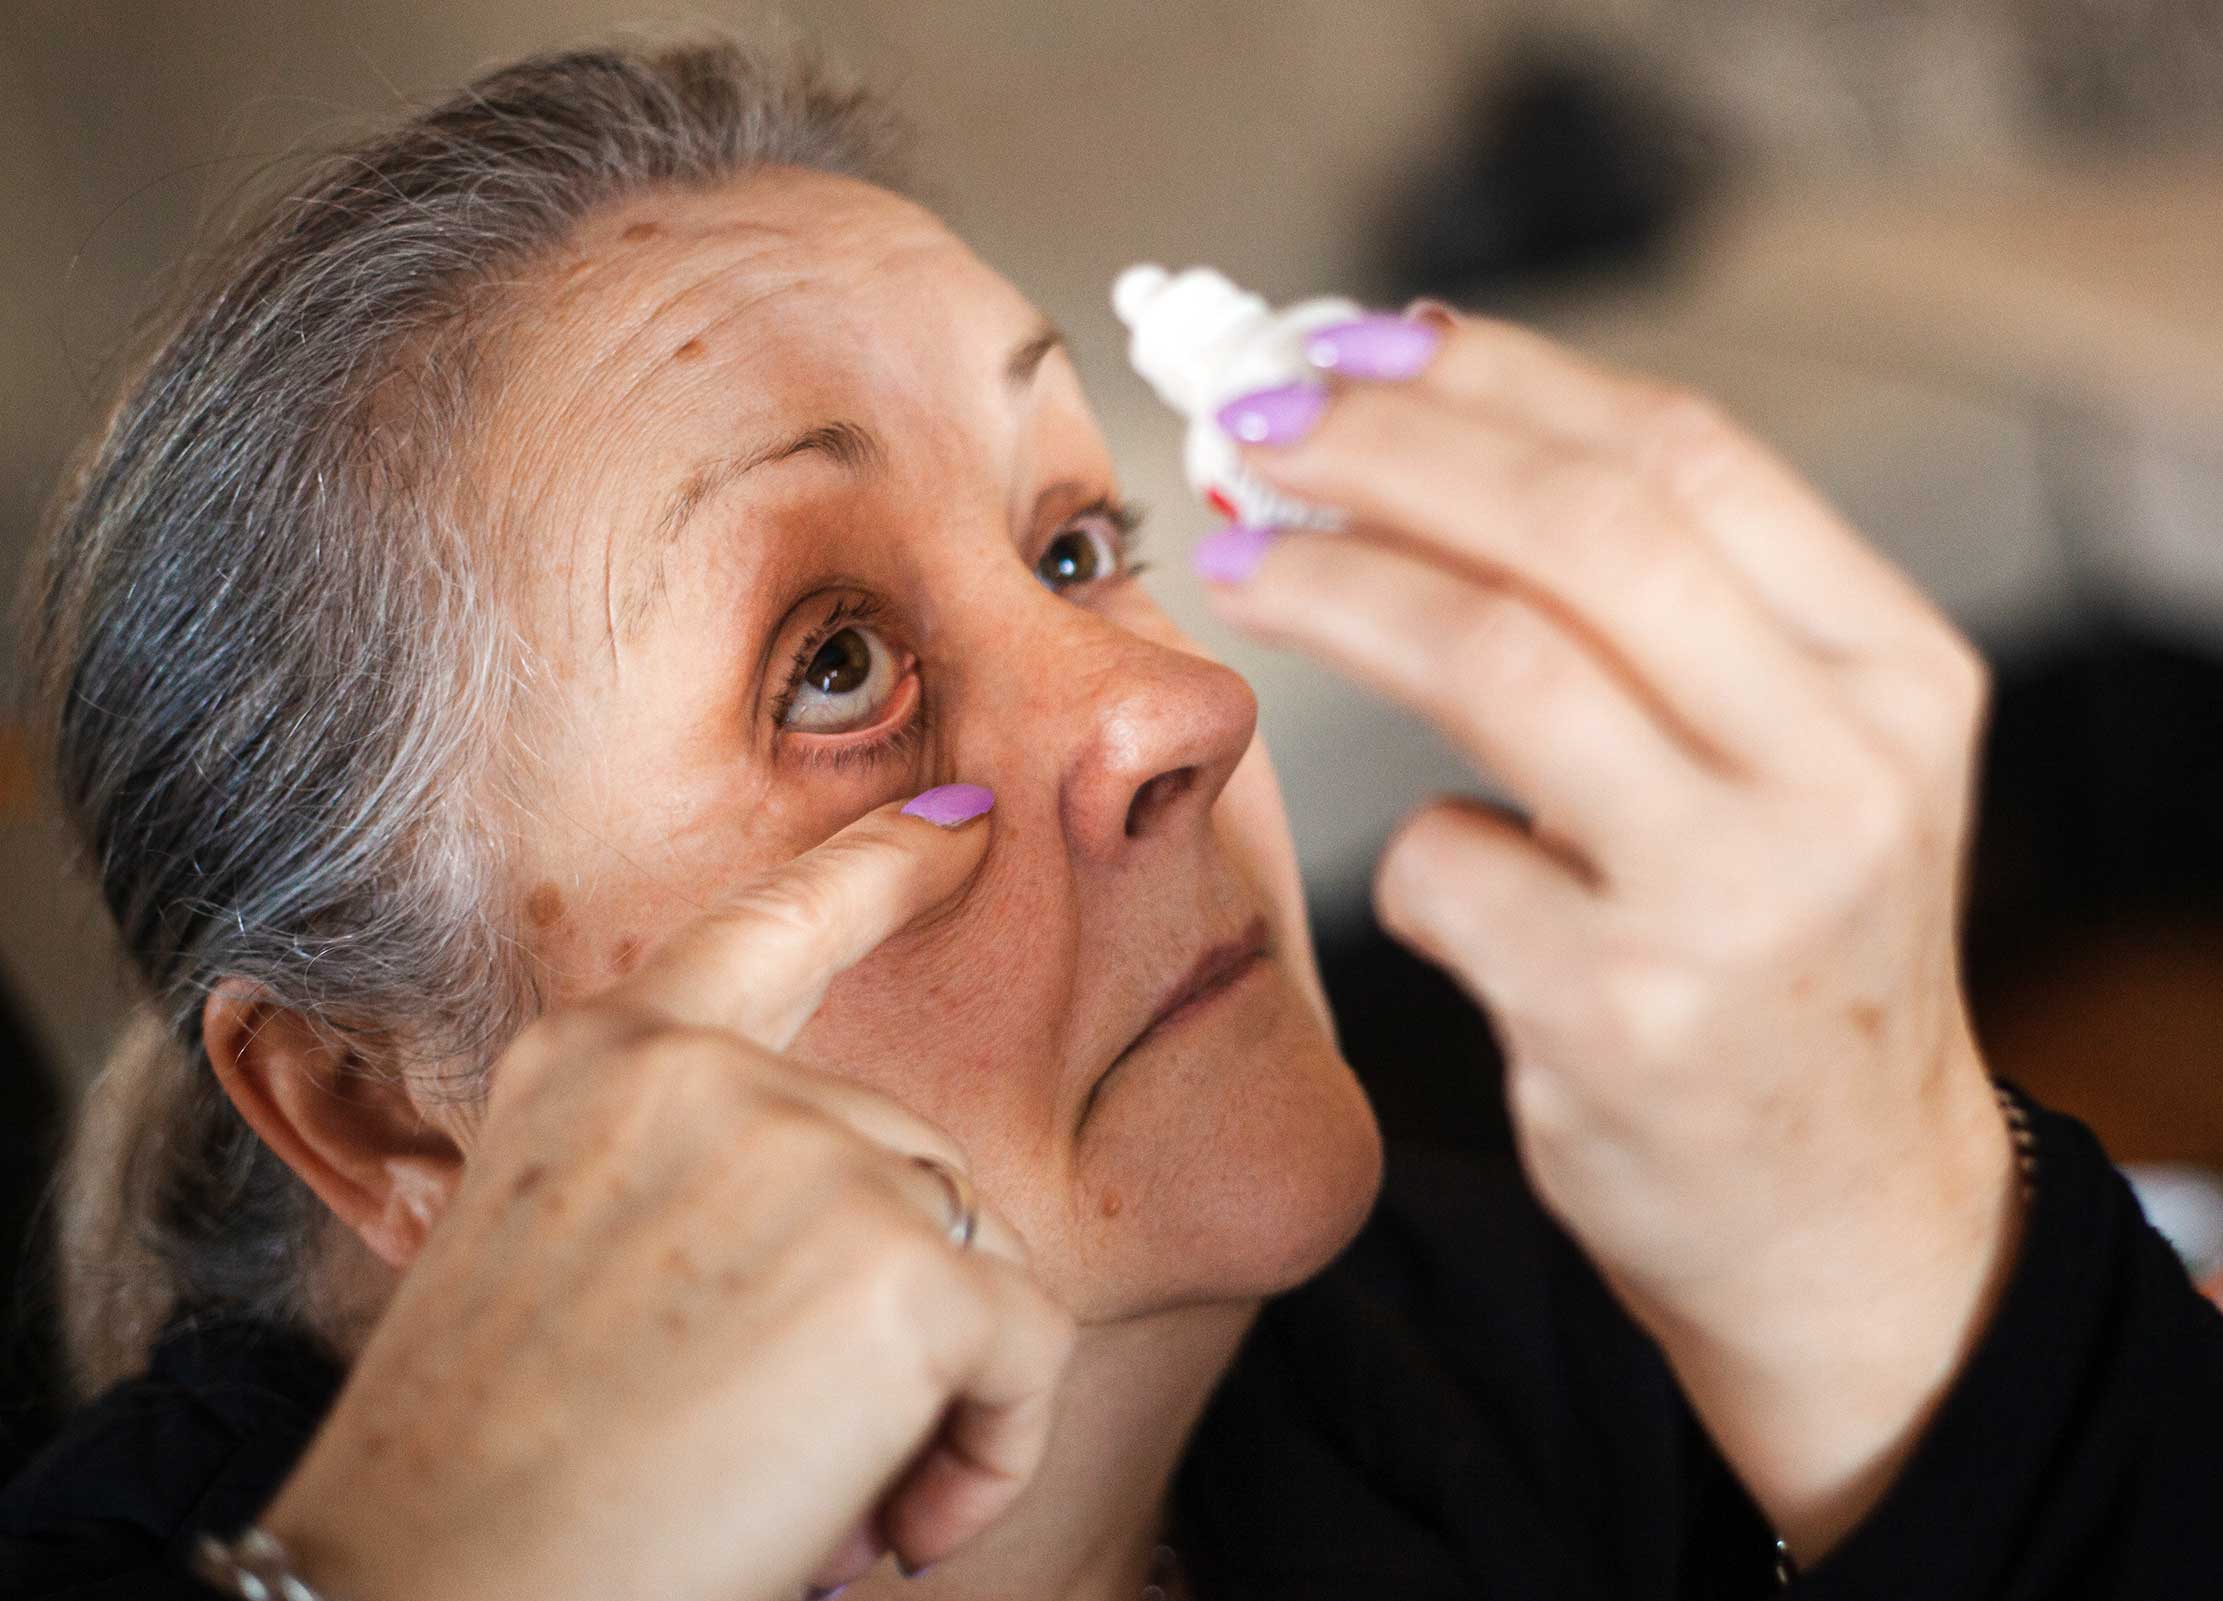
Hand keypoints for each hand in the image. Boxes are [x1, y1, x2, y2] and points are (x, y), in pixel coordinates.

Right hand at [258, 795, 1074, 1600]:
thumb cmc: (486, 1475)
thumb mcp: (557, 1266)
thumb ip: (696, 1195)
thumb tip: (860, 1249)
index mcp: (600, 1059)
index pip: (770, 924)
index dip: (884, 866)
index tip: (969, 819)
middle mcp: (702, 1073)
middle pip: (903, 1157)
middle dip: (888, 1300)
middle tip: (791, 1452)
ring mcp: (804, 1152)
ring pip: (969, 1252)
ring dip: (935, 1387)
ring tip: (828, 1505)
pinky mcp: (897, 1265)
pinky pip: (1028, 1346)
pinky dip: (994, 1448)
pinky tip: (894, 1529)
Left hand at [1202, 311, 2019, 1554]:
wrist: (1847, 1218)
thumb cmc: (1785, 962)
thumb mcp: (1803, 769)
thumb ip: (1674, 623)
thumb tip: (1432, 435)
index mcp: (1895, 674)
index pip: (1683, 456)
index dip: (1496, 379)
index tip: (1354, 347)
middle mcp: (1841, 769)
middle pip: (1580, 527)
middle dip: (1387, 452)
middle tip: (1253, 428)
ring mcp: (1737, 895)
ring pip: (1496, 657)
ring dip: (1337, 588)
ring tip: (1238, 561)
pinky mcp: (1624, 1013)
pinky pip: (1443, 865)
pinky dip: (1410, 850)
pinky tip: (1445, 879)